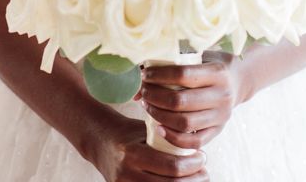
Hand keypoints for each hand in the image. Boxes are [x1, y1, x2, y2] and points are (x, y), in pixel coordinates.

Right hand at [92, 112, 208, 181]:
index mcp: (132, 152)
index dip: (192, 165)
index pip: (170, 166)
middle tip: (205, 172)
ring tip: (197, 180)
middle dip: (193, 180)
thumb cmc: (129, 133)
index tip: (203, 157)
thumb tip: (196, 142)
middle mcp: (127, 173)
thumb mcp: (145, 129)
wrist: (100, 143)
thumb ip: (165, 137)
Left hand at [135, 50, 245, 150]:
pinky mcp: (218, 131)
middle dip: (156, 97)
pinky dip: (173, 138)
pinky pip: (193, 142)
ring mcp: (221, 116)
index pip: (183, 74)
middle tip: (144, 92)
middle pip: (181, 101)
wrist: (239, 81)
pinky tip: (159, 127)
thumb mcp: (199, 56)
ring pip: (185, 123)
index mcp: (217, 72)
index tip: (145, 75)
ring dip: (160, 116)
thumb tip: (139, 75)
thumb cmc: (211, 65)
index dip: (160, 75)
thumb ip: (173, 63)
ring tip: (148, 107)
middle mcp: (221, 95)